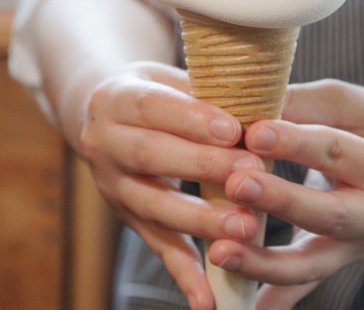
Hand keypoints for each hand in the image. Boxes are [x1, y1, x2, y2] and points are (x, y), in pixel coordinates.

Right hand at [78, 61, 265, 309]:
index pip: (153, 106)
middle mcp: (105, 143)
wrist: (102, 114)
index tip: (235, 129)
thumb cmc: (158, 92)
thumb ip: (207, 91)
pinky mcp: (127, 219)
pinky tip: (208, 300)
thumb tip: (262, 105)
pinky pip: (157, 246)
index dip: (192, 119)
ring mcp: (112, 186)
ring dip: (199, 220)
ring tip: (245, 226)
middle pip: (150, 156)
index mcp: (116, 98)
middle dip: (202, 167)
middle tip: (251, 174)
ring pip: (153, 206)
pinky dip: (184, 274)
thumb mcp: (171, 77)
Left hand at [204, 80, 363, 309]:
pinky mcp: (340, 263)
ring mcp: (363, 247)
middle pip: (328, 213)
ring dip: (264, 262)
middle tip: (235, 185)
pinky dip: (275, 297)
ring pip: (312, 263)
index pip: (337, 151)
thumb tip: (248, 110)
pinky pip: (303, 283)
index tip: (252, 133)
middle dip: (279, 202)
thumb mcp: (343, 100)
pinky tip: (245, 307)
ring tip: (219, 253)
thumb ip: (300, 104)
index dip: (294, 143)